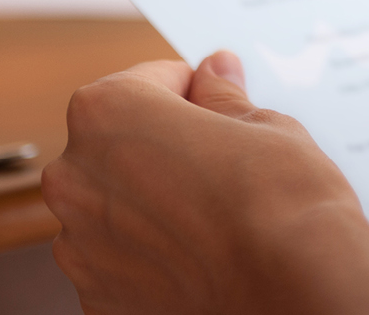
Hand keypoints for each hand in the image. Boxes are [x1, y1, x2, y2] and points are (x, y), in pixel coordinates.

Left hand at [43, 51, 368, 314]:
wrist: (293, 299)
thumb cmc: (282, 208)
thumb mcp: (266, 127)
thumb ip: (223, 99)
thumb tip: (214, 76)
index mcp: (106, 114)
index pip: (149, 82)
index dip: (194, 94)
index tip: (220, 111)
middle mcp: (75, 177)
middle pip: (121, 148)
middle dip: (165, 152)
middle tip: (223, 172)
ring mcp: (80, 246)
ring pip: (118, 210)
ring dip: (155, 209)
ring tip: (215, 225)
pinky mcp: (98, 301)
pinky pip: (122, 266)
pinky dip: (153, 262)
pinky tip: (200, 263)